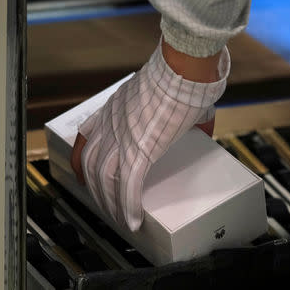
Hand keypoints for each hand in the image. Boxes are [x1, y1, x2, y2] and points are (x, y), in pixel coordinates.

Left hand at [69, 37, 228, 230]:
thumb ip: (181, 113)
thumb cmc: (183, 76)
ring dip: (110, 204)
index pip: (86, 138)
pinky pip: (128, 186)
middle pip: (91, 164)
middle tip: (107, 205)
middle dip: (96, 189)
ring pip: (104, 180)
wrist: (184, 69)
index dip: (84, 161)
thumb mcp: (173, 94)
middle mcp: (112, 124)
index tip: (88, 175)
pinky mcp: (139, 150)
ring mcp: (122, 138)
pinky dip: (129, 206)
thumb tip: (204, 128)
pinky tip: (134, 220)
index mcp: (116, 109)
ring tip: (121, 220)